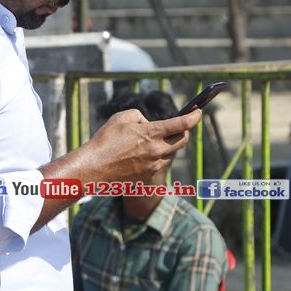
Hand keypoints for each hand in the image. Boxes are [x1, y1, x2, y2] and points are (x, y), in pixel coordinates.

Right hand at [78, 109, 200, 184]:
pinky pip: (158, 165)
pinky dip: (154, 158)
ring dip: (166, 146)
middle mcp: (157, 151)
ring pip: (170, 154)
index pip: (182, 124)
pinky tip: (140, 156)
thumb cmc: (104, 141)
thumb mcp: (120, 118)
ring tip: (150, 142)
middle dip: (184, 131)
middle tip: (180, 126)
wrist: (93, 168)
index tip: (197, 112)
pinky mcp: (148, 177)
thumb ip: (139, 116)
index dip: (193, 117)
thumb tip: (147, 123)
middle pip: (182, 141)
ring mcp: (154, 166)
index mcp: (152, 133)